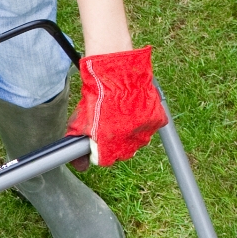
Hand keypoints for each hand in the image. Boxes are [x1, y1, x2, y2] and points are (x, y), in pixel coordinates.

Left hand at [67, 47, 168, 166]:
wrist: (117, 72)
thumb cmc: (98, 93)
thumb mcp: (81, 119)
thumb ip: (79, 143)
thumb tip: (81, 165)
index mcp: (109, 146)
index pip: (106, 160)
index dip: (101, 151)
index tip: (99, 141)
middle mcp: (129, 144)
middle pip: (123, 152)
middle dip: (116, 143)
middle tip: (111, 125)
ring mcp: (145, 132)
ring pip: (138, 141)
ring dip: (131, 132)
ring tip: (123, 115)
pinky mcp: (157, 120)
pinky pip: (151, 127)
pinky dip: (145, 121)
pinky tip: (135, 110)